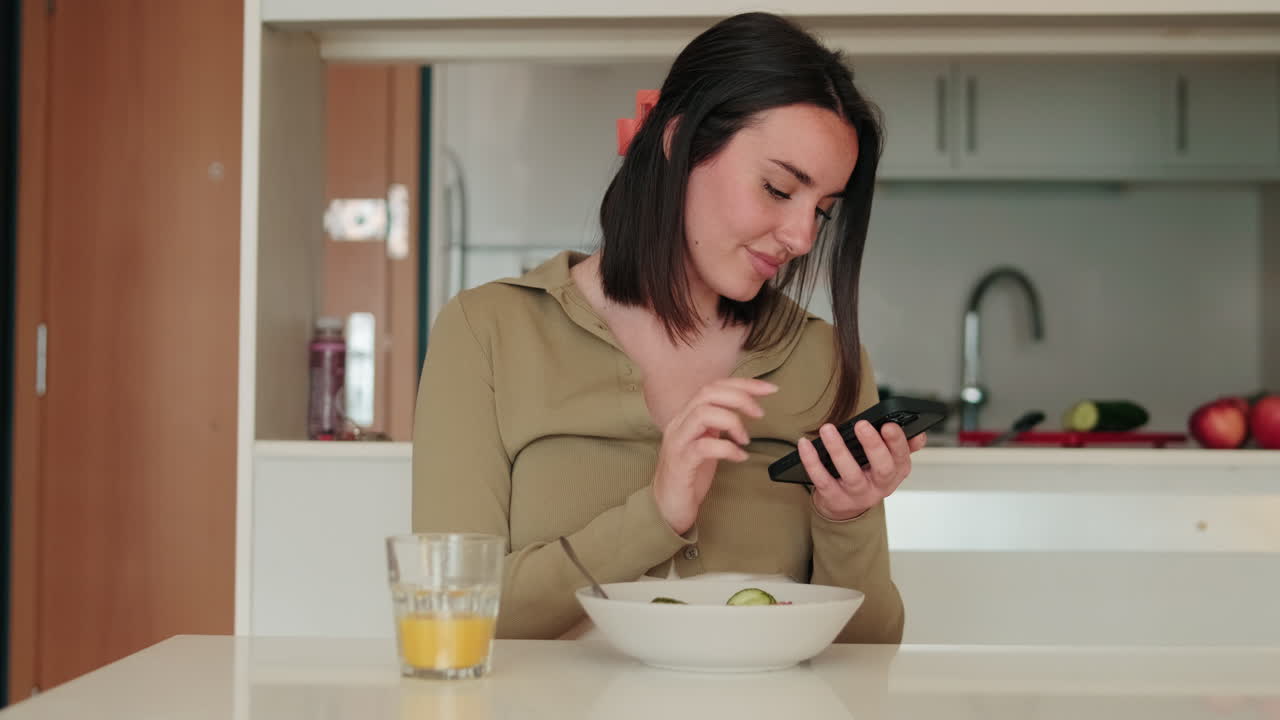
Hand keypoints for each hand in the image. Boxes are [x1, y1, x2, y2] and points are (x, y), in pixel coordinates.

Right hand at [652, 378, 778, 533]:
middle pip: (708, 394)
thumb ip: (718, 423)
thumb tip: (744, 406)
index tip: (769, 389)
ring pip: (702, 414)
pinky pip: (703, 447)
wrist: (667, 506)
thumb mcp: (707, 441)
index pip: (713, 387)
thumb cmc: (690, 474)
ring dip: (732, 421)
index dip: (743, 383)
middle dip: (739, 397)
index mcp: (687, 416)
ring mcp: (678, 442)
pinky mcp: (680, 464)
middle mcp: (679, 423)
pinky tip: (740, 457)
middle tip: (759, 414)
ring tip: (746, 439)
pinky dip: (727, 448)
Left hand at [797, 420, 926, 520]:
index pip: (902, 458)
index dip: (897, 442)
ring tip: (828, 429)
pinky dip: (812, 461)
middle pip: (882, 468)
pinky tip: (805, 444)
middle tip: (862, 424)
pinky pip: (822, 480)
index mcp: (896, 473)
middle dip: (873, 446)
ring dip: (838, 450)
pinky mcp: (834, 499)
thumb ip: (903, 446)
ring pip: (850, 474)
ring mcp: (857, 495)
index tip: (889, 424)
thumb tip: (919, 434)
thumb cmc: (867, 474)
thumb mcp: (889, 463)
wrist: (845, 507)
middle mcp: (880, 486)